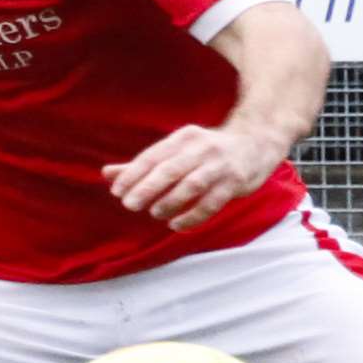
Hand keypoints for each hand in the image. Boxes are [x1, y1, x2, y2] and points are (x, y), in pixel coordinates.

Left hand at [102, 123, 287, 230]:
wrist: (256, 143)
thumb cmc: (207, 151)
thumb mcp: (176, 151)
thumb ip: (142, 165)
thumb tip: (106, 174)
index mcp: (183, 138)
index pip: (153, 156)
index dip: (133, 174)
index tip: (116, 191)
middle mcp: (201, 148)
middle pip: (170, 169)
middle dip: (147, 187)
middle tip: (129, 205)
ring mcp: (219, 165)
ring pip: (191, 185)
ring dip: (170, 202)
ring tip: (155, 213)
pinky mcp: (235, 182)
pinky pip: (212, 202)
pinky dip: (193, 215)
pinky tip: (177, 224)